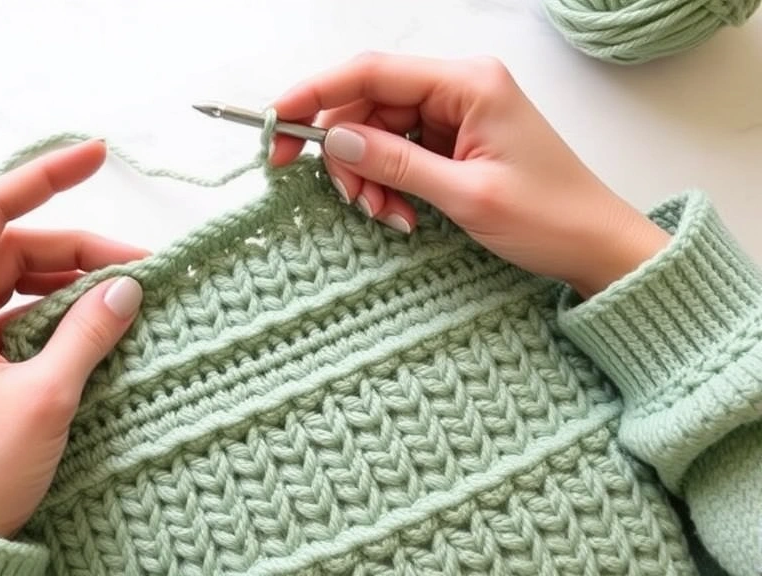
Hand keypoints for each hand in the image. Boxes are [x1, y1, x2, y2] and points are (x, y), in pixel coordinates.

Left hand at [0, 141, 146, 537]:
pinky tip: (96, 324)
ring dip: (68, 284)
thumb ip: (89, 331)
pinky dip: (53, 316)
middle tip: (140, 267)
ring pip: (14, 284)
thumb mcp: (43, 396)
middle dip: (76, 252)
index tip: (96, 154)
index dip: (46, 176)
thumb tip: (128, 286)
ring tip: (126, 293)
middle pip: (10, 249)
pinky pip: (12, 319)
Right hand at [270, 53, 670, 297]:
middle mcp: (460, 87)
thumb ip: (395, 163)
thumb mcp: (465, 195)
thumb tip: (333, 139)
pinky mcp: (455, 141)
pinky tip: (402, 214)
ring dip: (369, 177)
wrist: (595, 247)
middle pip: (369, 105)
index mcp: (469, 82)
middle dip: (347, 154)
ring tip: (387, 216)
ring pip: (378, 133)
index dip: (316, 93)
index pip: (371, 72)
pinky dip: (388, 184)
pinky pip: (399, 153)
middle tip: (350, 200)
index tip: (276, 124)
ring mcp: (457, 114)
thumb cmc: (550, 217)